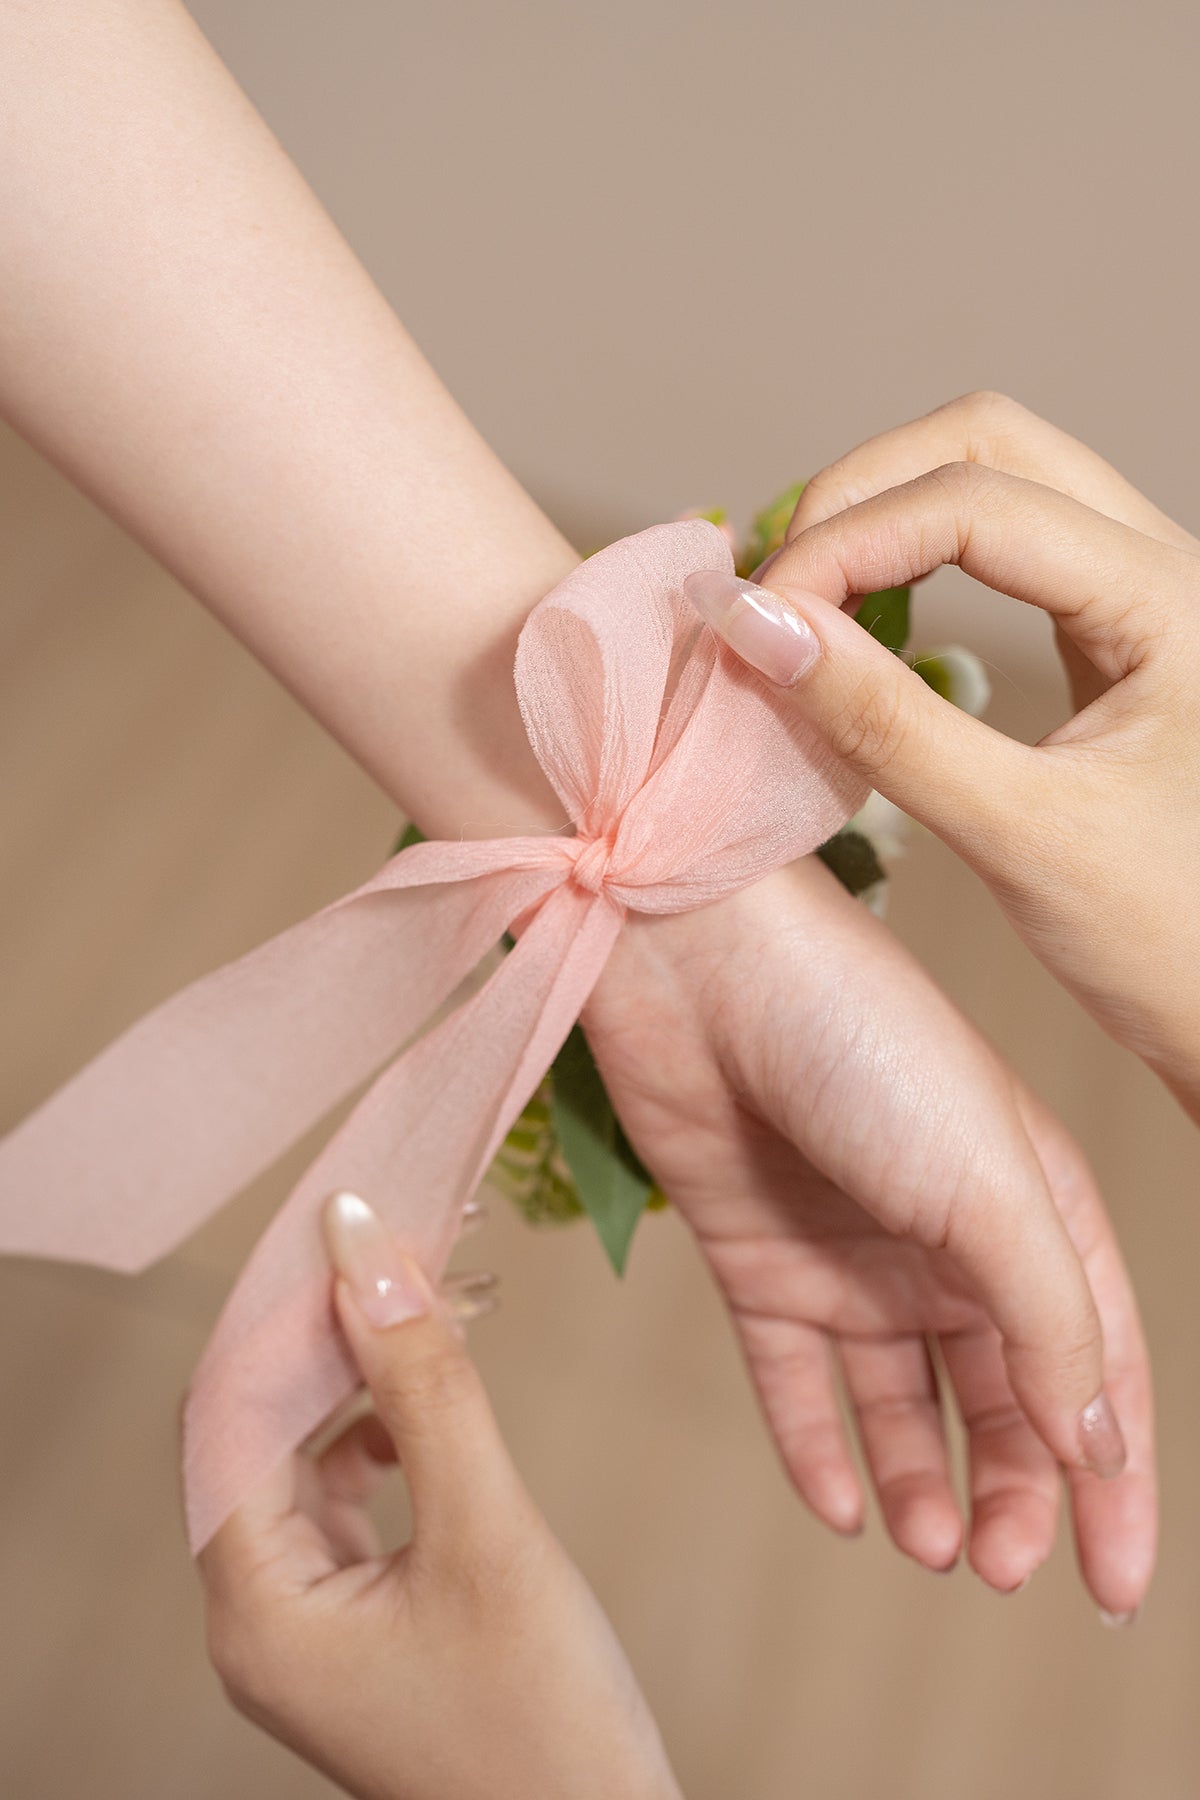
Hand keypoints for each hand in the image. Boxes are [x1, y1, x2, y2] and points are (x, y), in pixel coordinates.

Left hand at [197, 1194, 679, 1799]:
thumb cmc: (547, 1724)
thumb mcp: (488, 1532)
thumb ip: (423, 1384)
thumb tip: (362, 1248)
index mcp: (256, 1608)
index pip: (229, 1412)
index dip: (286, 1308)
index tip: (355, 1222)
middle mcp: (258, 1615)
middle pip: (258, 1425)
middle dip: (330, 1326)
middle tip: (408, 1241)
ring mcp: (305, 1621)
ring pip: (303, 1451)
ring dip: (361, 1370)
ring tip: (438, 1301)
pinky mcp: (356, 1620)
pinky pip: (342, 1492)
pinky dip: (382, 1426)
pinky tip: (432, 1397)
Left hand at [585, 855, 1155, 1617]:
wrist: (699, 967)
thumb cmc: (863, 1041)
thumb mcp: (990, 1180)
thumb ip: (1049, 1318)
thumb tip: (1093, 1443)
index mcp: (1032, 1207)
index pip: (1094, 1366)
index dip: (1113, 1480)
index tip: (1114, 1587)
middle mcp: (946, 1239)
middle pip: (1000, 1398)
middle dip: (1011, 1492)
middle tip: (994, 1566)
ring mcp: (850, 1254)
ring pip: (902, 1403)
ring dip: (922, 1480)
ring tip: (926, 1543)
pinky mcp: (758, 1261)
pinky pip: (796, 1380)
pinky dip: (819, 1447)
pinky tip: (842, 1506)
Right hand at [683, 390, 1199, 1115]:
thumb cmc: (1175, 943)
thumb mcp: (1020, 834)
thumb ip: (885, 723)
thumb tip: (756, 627)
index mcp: (1173, 599)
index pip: (975, 501)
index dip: (846, 541)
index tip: (752, 624)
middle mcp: (1169, 567)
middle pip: (989, 443)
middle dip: (861, 494)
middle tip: (774, 593)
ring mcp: (1145, 593)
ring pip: (998, 479)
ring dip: (886, 515)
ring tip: (802, 603)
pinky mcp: (1117, 635)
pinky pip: (1006, 549)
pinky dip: (917, 560)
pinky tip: (864, 623)